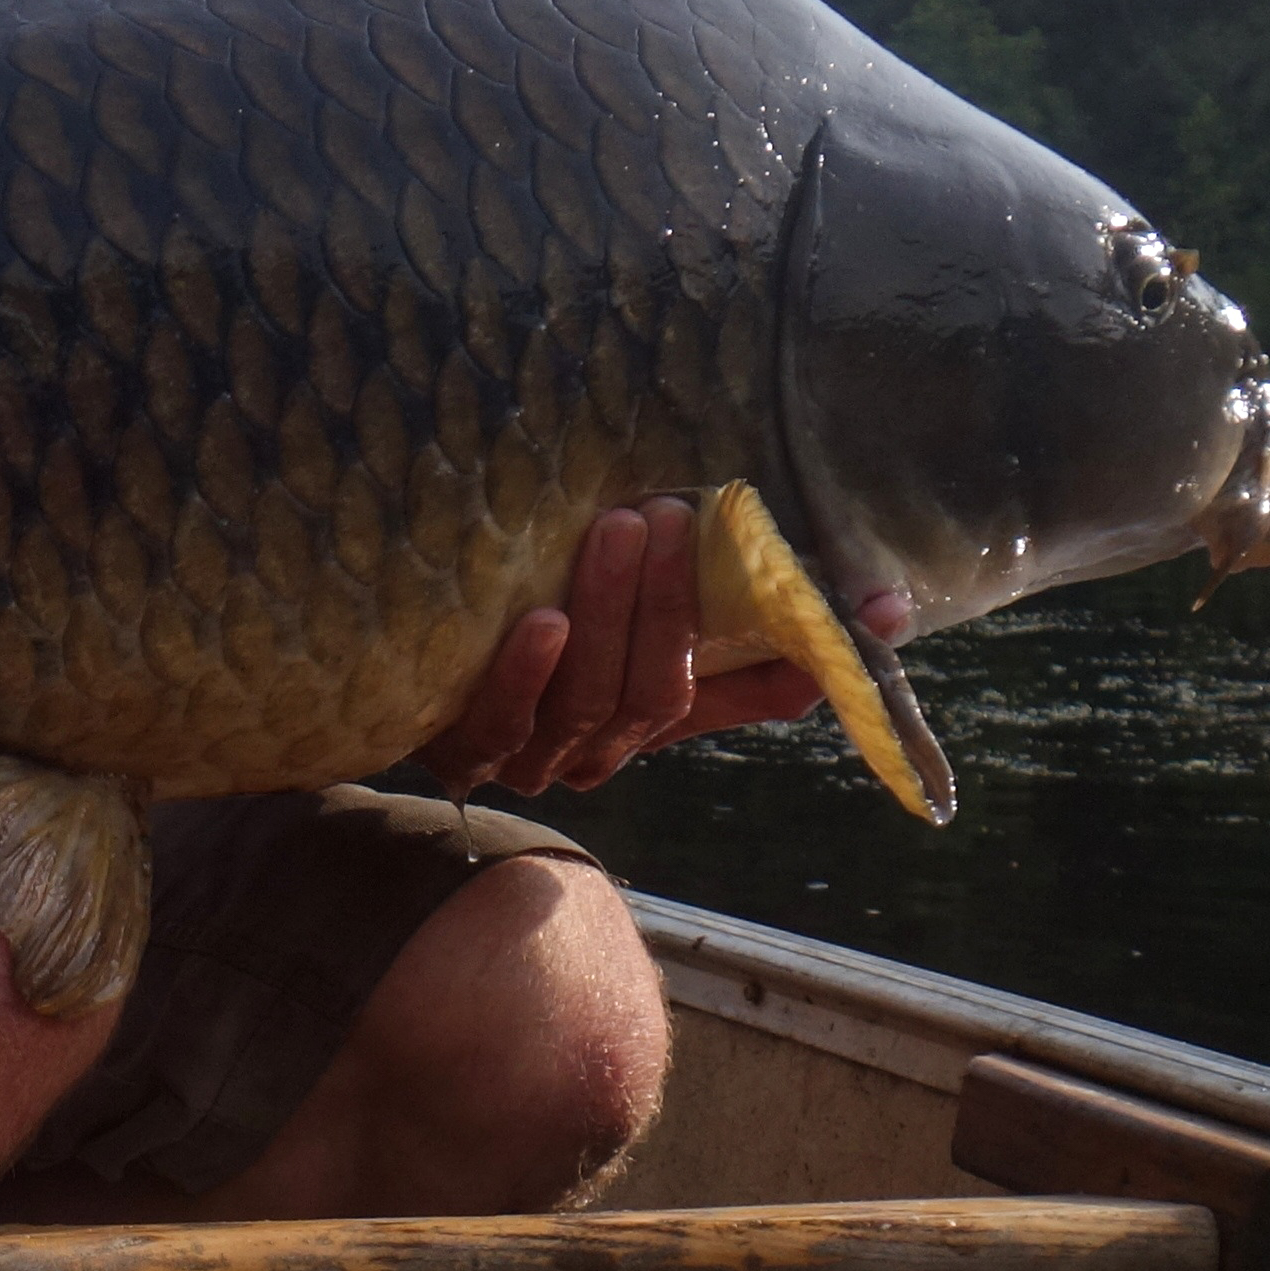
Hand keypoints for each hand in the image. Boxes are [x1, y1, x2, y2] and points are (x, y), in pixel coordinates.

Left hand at [412, 498, 913, 799]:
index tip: (872, 606)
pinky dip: (524, 673)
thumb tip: (867, 592)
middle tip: (674, 513)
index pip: (750, 694)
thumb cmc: (528, 632)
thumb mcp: (620, 616)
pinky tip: (539, 621)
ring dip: (608, 612)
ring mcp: (531, 757)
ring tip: (618, 529)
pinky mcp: (460, 753)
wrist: (397, 674)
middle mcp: (598, 748)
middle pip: (654, 690)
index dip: (803, 656)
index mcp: (652, 717)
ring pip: (588, 699)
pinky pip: (501, 722)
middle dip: (670, 602)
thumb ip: (711, 605)